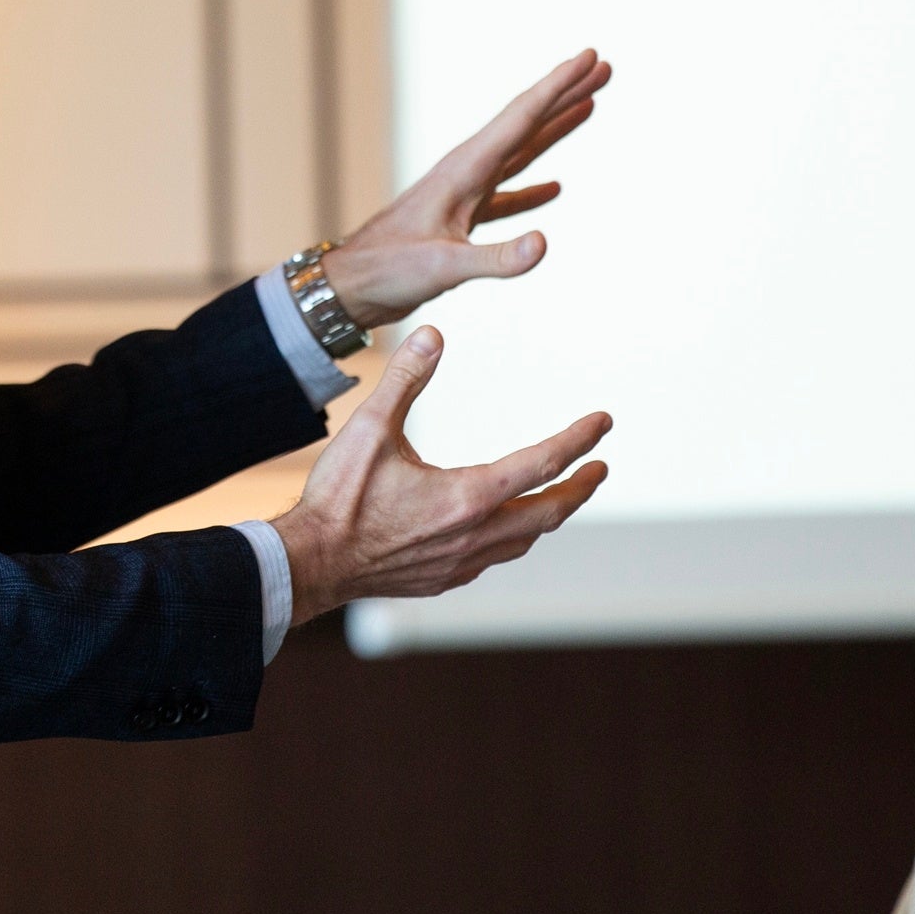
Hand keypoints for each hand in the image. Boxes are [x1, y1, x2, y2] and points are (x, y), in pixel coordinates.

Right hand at [270, 327, 610, 623]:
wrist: (310, 563)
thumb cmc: (338, 497)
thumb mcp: (369, 428)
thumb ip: (405, 379)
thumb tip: (432, 334)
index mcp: (466, 496)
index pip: (542, 464)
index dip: (578, 440)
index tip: (604, 423)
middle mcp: (474, 535)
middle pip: (549, 511)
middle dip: (581, 488)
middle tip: (601, 468)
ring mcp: (461, 563)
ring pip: (525, 538)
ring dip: (550, 514)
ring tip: (560, 495)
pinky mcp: (444, 579)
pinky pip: (497, 558)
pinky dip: (516, 537)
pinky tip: (505, 528)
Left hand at [320, 50, 610, 330]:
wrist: (351, 286)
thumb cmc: (388, 271)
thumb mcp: (444, 267)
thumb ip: (495, 258)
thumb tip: (544, 244)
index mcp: (465, 169)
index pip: (522, 117)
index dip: (559, 85)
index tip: (590, 56)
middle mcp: (467, 171)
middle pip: (527, 123)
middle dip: (565, 93)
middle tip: (604, 67)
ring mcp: (465, 194)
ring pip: (521, 152)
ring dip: (555, 128)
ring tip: (589, 105)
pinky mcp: (462, 220)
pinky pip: (508, 195)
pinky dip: (533, 188)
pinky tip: (555, 186)